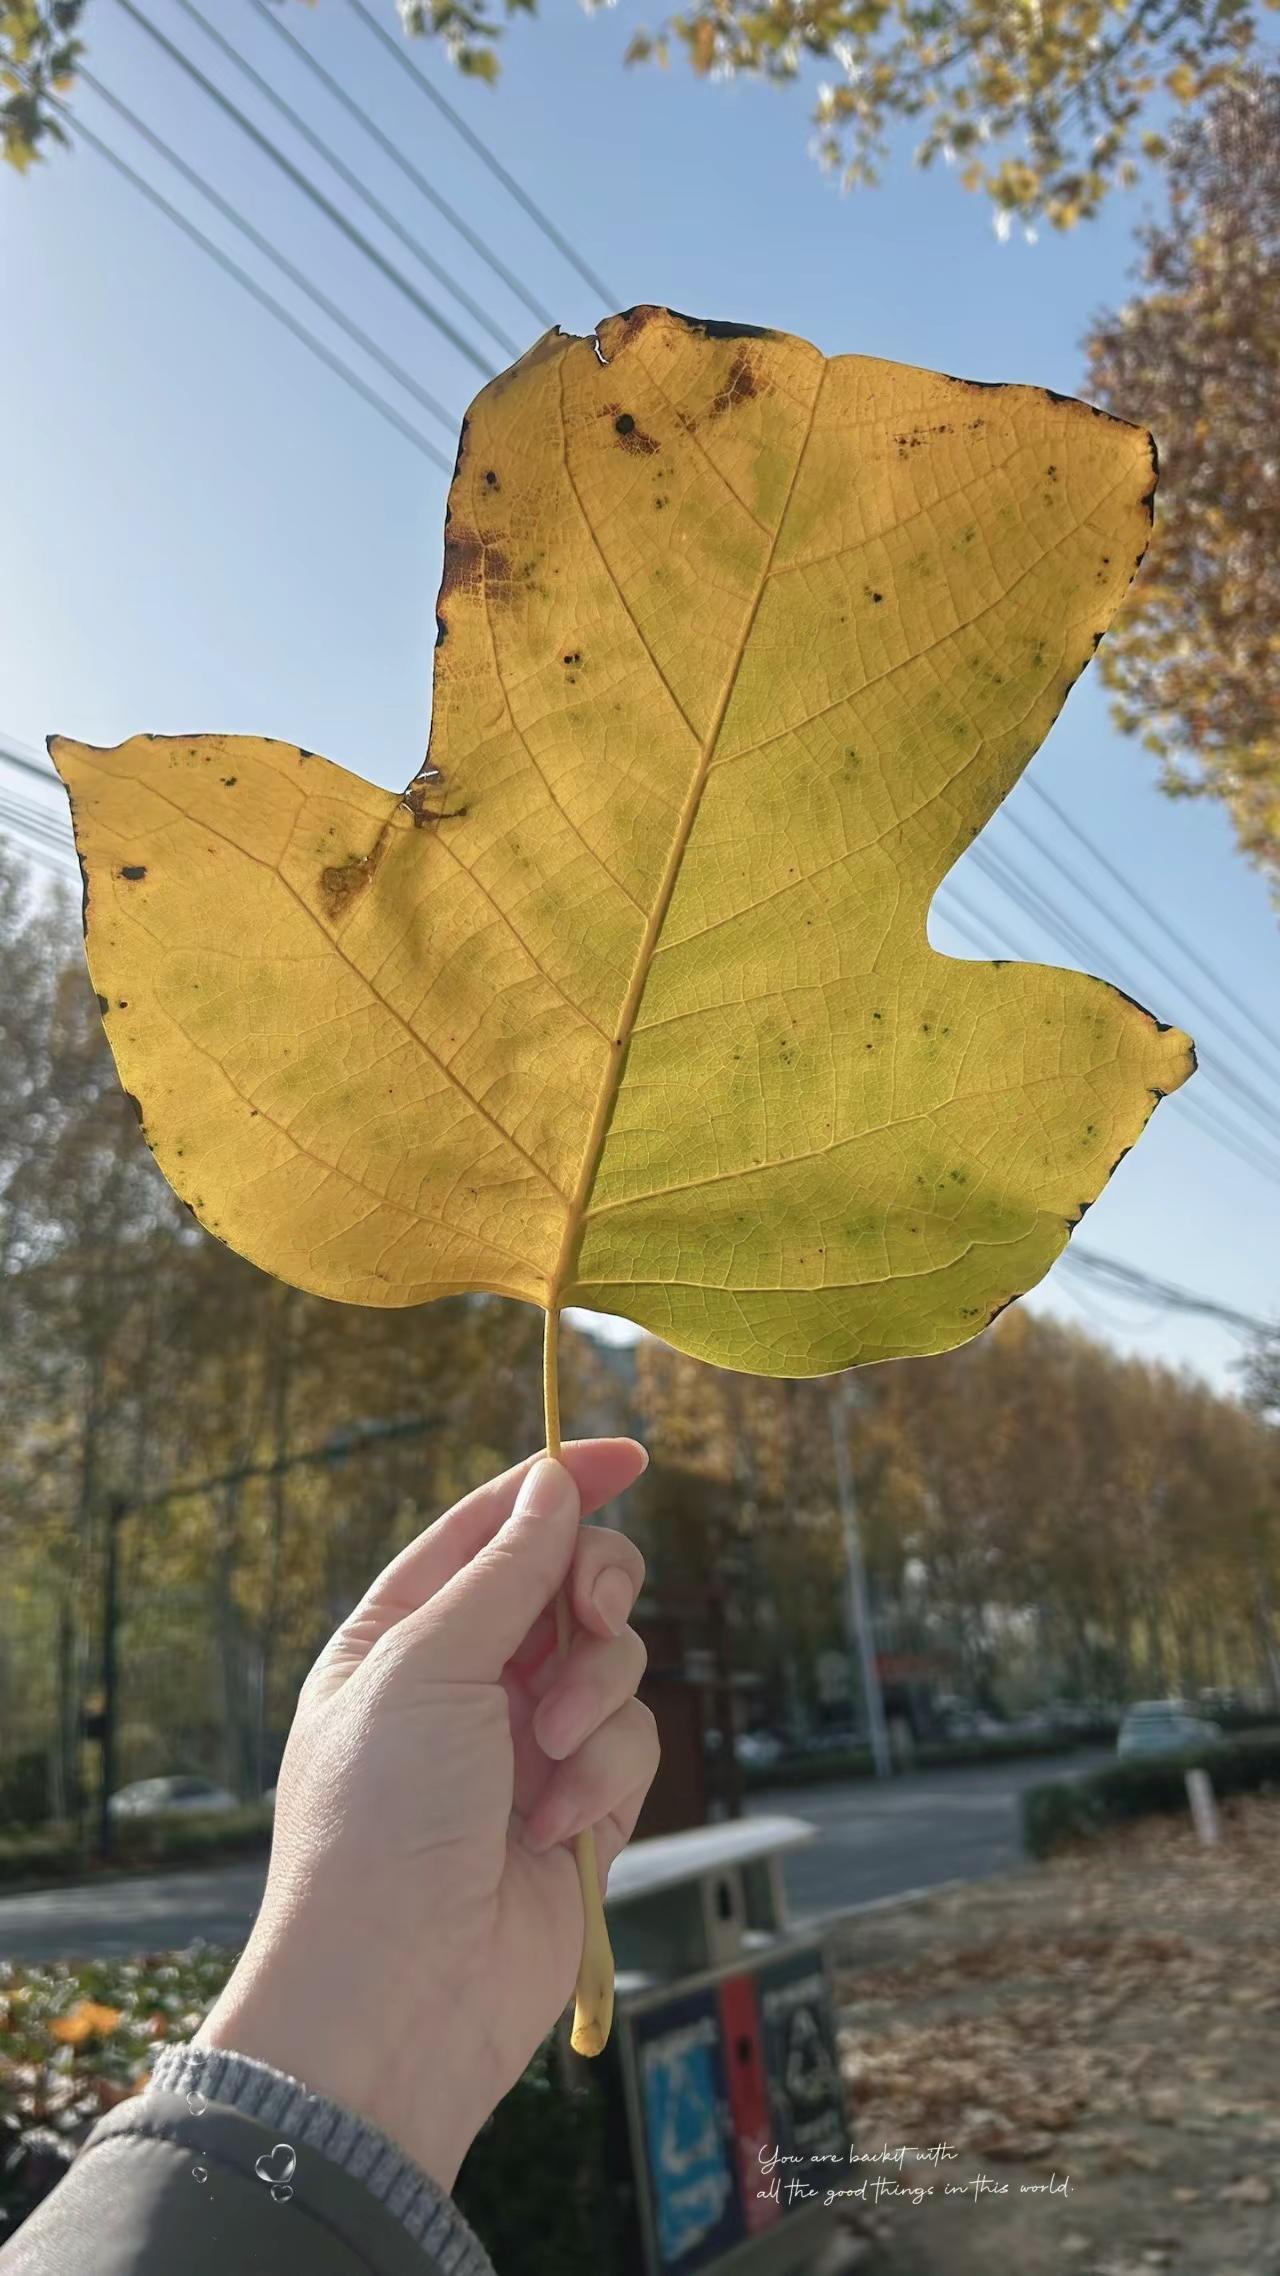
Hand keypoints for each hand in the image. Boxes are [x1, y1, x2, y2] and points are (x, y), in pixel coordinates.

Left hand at [193, 1442, 655, 2194]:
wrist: (400, 1992)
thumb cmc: (377, 1822)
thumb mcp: (426, 1666)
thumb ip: (504, 1570)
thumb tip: (555, 1483)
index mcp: (403, 1633)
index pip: (491, 1527)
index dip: (560, 1483)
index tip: (630, 1454)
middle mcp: (468, 1680)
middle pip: (569, 1582)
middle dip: (594, 1590)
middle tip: (591, 1614)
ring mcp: (528, 1744)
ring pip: (614, 1659)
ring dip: (594, 1694)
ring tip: (549, 1754)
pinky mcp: (583, 1809)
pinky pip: (632, 1742)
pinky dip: (605, 1772)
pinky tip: (556, 1825)